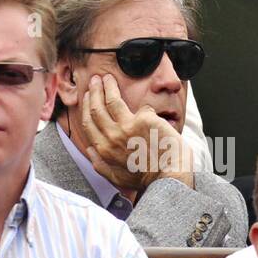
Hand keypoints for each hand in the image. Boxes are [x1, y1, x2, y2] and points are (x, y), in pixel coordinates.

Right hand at [79, 74, 192, 193]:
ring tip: (108, 78)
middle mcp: (112, 136)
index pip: (89, 121)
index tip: (88, 96)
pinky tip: (145, 104)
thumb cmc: (146, 179)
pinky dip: (144, 106)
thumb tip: (89, 150)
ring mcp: (128, 127)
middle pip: (97, 108)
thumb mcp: (117, 178)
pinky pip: (142, 107)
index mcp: (103, 149)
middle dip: (94, 91)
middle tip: (96, 80)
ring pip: (112, 101)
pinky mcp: (145, 120)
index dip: (87, 105)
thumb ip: (100, 164)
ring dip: (108, 86)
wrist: (170, 177)